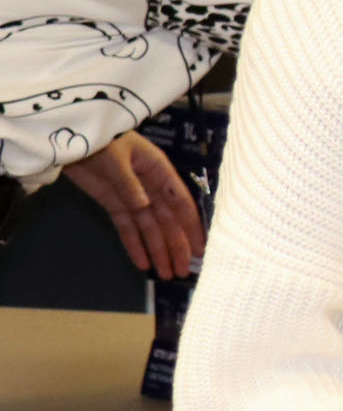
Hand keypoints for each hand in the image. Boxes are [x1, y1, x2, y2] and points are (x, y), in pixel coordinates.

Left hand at [62, 131, 204, 278]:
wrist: (73, 136)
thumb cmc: (103, 139)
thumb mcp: (116, 159)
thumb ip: (129, 184)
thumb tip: (144, 207)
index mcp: (159, 172)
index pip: (180, 202)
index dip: (191, 226)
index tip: (200, 247)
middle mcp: (151, 188)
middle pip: (167, 221)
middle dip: (176, 246)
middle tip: (183, 271)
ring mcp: (133, 197)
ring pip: (150, 228)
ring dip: (158, 250)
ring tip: (166, 274)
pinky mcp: (115, 204)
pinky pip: (127, 227)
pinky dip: (134, 245)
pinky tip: (143, 263)